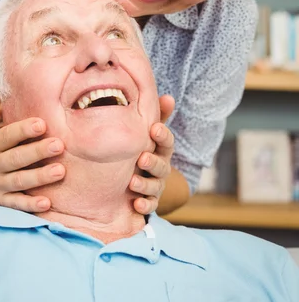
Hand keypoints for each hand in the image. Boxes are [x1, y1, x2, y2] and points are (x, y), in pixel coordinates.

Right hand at [0, 103, 64, 211]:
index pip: (6, 136)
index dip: (23, 130)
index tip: (42, 124)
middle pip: (15, 158)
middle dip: (37, 151)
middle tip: (59, 145)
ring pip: (19, 181)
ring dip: (40, 177)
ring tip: (60, 171)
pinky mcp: (3, 202)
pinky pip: (17, 204)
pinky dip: (31, 205)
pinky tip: (47, 203)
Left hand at [129, 94, 174, 214]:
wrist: (136, 176)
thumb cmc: (142, 147)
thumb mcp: (147, 132)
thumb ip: (156, 115)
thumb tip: (168, 97)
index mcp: (160, 149)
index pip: (166, 142)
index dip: (162, 135)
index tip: (154, 129)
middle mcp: (161, 167)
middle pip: (162, 165)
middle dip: (153, 162)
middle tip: (142, 158)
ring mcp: (156, 185)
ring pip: (155, 186)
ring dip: (145, 185)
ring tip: (132, 182)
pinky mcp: (149, 200)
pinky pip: (150, 205)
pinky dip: (144, 205)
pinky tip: (136, 204)